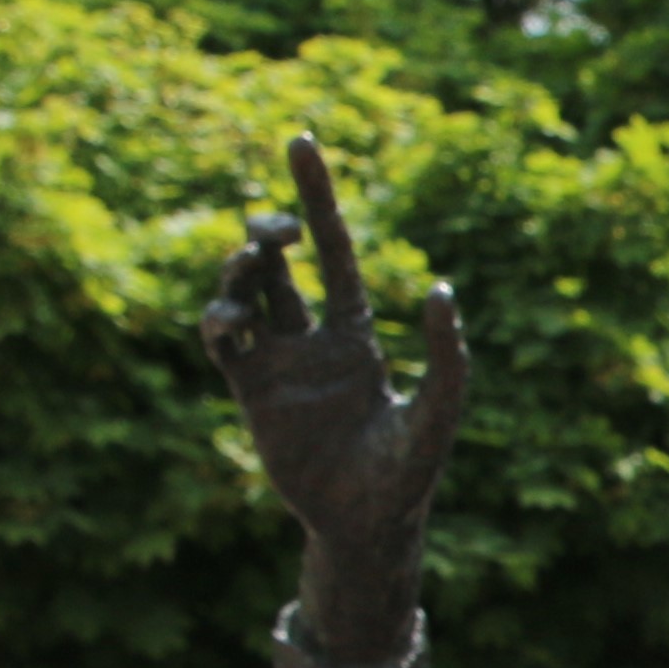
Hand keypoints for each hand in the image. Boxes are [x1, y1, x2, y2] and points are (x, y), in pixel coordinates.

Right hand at [201, 133, 466, 648]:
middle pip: (276, 264)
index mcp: (357, 331)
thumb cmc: (409, 474)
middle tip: (270, 233)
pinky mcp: (251, 394)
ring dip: (238, 275)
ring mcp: (278, 364)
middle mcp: (313, 340)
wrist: (367, 527)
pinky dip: (220, 323)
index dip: (316, 196)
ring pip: (243, 295)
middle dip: (266, 233)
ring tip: (248, 280)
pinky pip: (224, 343)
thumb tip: (443, 290)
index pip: (333, 249)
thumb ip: (448, 356)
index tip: (300, 139)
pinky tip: (231, 325)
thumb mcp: (439, 412)